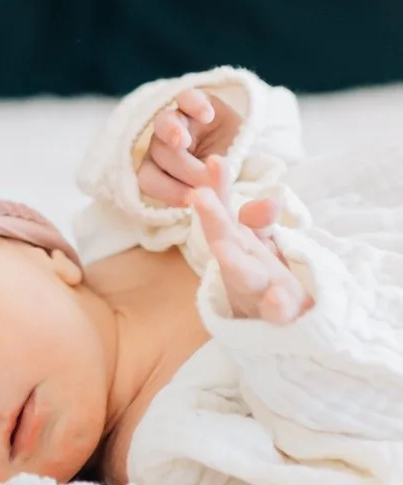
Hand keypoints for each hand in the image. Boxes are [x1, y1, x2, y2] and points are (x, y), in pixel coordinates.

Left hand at [137, 88, 243, 204]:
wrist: (249, 151)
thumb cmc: (226, 178)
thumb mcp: (218, 192)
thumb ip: (209, 198)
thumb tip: (198, 203)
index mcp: (161, 169)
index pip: (149, 179)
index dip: (166, 191)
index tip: (190, 201)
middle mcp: (164, 144)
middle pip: (159, 154)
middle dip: (184, 170)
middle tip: (205, 178)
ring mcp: (180, 120)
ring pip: (164, 123)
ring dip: (171, 132)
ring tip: (182, 141)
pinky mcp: (197, 100)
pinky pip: (188, 97)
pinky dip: (194, 104)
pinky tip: (207, 116)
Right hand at [190, 160, 311, 323]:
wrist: (286, 322)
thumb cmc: (266, 277)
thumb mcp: (260, 243)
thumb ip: (258, 219)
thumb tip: (269, 199)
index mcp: (235, 241)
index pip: (223, 209)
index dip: (218, 187)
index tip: (216, 162)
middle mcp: (239, 264)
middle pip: (222, 238)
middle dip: (213, 219)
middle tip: (199, 195)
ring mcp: (255, 291)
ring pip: (242, 276)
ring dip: (234, 264)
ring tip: (225, 252)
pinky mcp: (274, 316)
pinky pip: (275, 313)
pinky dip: (276, 307)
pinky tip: (278, 300)